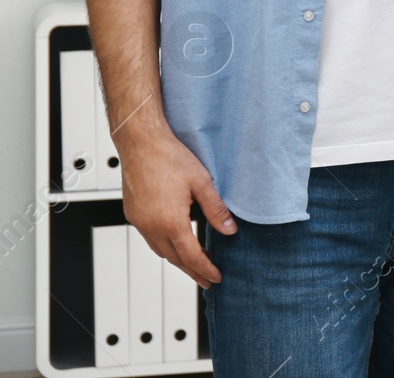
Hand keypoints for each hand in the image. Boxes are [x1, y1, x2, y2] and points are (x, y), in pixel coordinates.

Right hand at [120, 130, 235, 288]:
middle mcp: (150, 226)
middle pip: (174, 259)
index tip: (216, 278)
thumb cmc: (169, 158)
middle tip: (207, 280)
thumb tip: (230, 230)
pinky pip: (150, 239)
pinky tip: (175, 243)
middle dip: (192, 271)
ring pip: (160, 251)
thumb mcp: (202, 183)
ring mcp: (139, 221)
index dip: (205, 269)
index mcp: (170, 221)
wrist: (141, 143)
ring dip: (177, 260)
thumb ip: (217, 210)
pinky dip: (165, 246)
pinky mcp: (133, 214)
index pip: (191, 256)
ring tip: (194, 265)